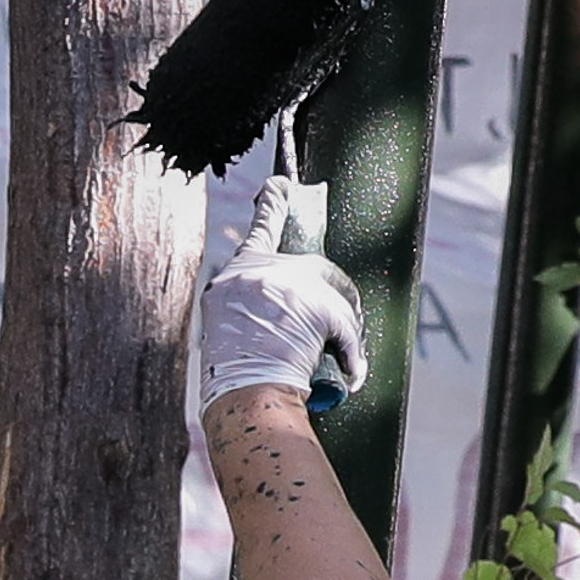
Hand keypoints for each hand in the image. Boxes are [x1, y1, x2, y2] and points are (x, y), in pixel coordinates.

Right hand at [198, 168, 363, 410]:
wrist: (243, 396)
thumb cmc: (234, 378)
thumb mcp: (227, 331)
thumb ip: (250, 307)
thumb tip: (286, 313)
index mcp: (232, 277)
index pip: (259, 230)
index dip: (271, 204)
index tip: (280, 182)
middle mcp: (255, 270)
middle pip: (306, 268)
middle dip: (326, 295)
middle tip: (339, 317)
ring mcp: (284, 284)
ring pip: (328, 296)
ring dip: (338, 327)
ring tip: (337, 358)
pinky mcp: (314, 305)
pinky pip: (344, 323)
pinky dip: (349, 349)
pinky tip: (352, 369)